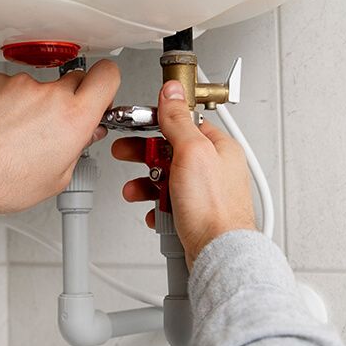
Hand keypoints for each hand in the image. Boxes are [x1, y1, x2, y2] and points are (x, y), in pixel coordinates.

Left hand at [0, 59, 119, 215]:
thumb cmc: (1, 181)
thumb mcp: (56, 178)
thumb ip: (78, 148)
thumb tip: (86, 133)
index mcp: (73, 118)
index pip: (107, 75)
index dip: (107, 83)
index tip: (101, 91)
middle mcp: (48, 95)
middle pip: (74, 80)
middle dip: (70, 99)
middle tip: (56, 124)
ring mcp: (20, 85)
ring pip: (39, 87)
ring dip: (34, 104)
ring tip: (17, 133)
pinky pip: (11, 86)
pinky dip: (8, 102)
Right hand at [111, 80, 254, 262]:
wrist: (218, 254)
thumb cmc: (213, 208)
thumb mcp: (192, 152)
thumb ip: (178, 120)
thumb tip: (172, 92)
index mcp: (218, 147)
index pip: (183, 124)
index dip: (157, 123)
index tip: (137, 124)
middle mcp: (215, 168)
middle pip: (171, 152)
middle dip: (145, 156)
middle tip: (127, 154)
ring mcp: (206, 193)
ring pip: (167, 179)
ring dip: (147, 184)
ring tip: (135, 190)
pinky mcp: (196, 214)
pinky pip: (169, 204)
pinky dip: (157, 206)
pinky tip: (154, 211)